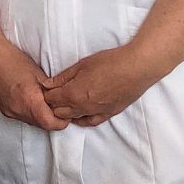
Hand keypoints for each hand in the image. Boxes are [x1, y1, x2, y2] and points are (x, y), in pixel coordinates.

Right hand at [0, 39, 66, 132]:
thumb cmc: (12, 59)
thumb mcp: (38, 73)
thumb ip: (51, 91)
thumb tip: (61, 101)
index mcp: (29, 100)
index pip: (50, 123)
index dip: (62, 121)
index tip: (67, 112)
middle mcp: (18, 110)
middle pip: (42, 125)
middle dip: (53, 118)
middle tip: (58, 105)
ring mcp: (9, 111)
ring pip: (32, 122)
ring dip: (41, 115)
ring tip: (44, 100)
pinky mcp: (4, 110)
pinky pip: (22, 117)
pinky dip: (30, 112)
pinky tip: (31, 99)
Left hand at [42, 42, 165, 126]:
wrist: (136, 68)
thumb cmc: (110, 62)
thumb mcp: (82, 65)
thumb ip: (63, 77)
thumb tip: (47, 84)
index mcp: (73, 94)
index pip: (51, 99)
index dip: (46, 93)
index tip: (46, 87)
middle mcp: (82, 107)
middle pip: (59, 111)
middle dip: (53, 104)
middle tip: (54, 93)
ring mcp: (96, 112)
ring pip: (73, 118)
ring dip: (65, 112)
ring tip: (64, 103)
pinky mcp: (108, 114)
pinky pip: (90, 122)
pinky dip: (81, 120)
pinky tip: (79, 115)